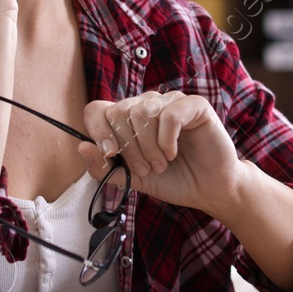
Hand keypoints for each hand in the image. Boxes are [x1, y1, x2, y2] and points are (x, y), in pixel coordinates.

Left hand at [77, 92, 245, 214]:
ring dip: (148, 147)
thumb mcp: (132, 178)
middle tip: (145, 168)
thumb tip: (81, 146)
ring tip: (160, 164)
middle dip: (128, 148)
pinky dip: (166, 139)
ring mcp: (171, 102)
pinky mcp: (195, 105)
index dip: (98, 131)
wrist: (210, 189)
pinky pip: (169, 114)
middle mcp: (147, 105)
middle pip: (118, 112)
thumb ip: (105, 168)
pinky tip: (172, 153)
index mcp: (128, 119)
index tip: (110, 155)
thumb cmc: (173, 180)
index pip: (97, 110)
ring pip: (142, 112)